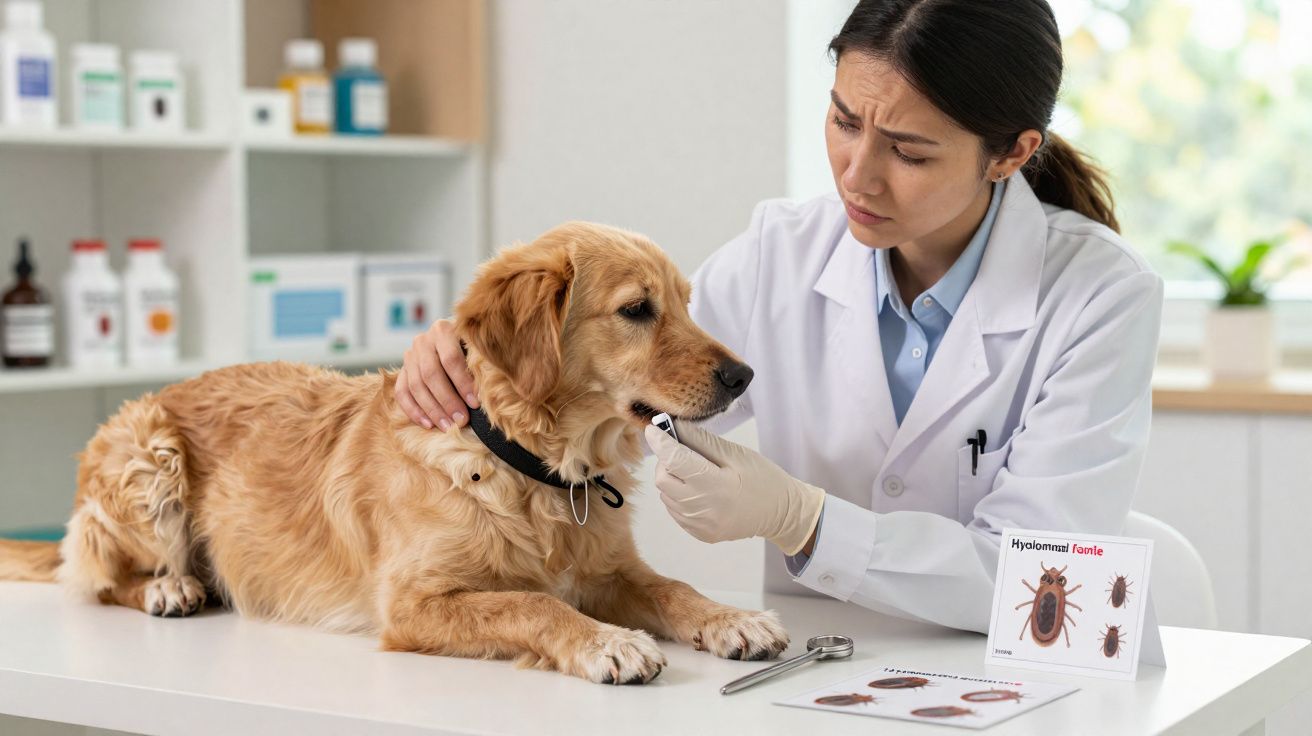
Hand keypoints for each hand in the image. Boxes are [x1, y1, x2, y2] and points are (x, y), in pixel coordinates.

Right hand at [395, 318, 480, 430]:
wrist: (455, 342)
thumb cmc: (473, 349)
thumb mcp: (478, 348)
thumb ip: (480, 362)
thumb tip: (488, 392)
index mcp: (443, 330)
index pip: (450, 359)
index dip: (463, 383)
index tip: (475, 404)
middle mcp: (423, 340)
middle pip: (431, 374)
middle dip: (447, 400)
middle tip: (461, 420)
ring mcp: (410, 355)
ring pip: (416, 385)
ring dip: (432, 409)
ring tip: (448, 426)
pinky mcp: (403, 371)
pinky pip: (402, 392)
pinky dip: (414, 411)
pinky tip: (428, 425)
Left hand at [644, 422, 824, 554]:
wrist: (781, 513)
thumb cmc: (762, 478)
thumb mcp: (735, 453)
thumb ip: (701, 440)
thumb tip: (673, 425)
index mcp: (716, 485)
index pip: (675, 460)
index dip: (660, 442)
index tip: (653, 429)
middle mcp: (704, 509)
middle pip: (663, 479)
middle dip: (665, 461)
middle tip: (680, 452)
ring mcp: (701, 525)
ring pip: (665, 495)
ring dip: (671, 479)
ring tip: (693, 472)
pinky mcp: (700, 534)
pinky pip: (675, 510)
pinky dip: (678, 495)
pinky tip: (697, 489)